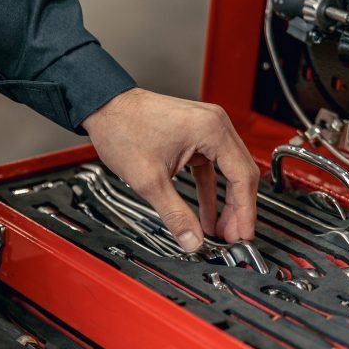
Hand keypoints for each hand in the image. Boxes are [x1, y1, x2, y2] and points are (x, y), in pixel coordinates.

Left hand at [82, 88, 259, 250]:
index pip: (242, 177)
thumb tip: (192, 239)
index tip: (243, 235)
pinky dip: (210, 191)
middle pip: (240, 175)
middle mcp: (214, 125)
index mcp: (211, 130)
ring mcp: (206, 130)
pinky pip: (211, 168)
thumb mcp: (149, 180)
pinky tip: (207, 215)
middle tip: (232, 239)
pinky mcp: (195, 137)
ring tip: (221, 232)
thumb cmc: (123, 128)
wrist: (104, 108)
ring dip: (225, 203)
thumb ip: (174, 214)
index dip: (245, 211)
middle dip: (237, 210)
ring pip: (227, 173)